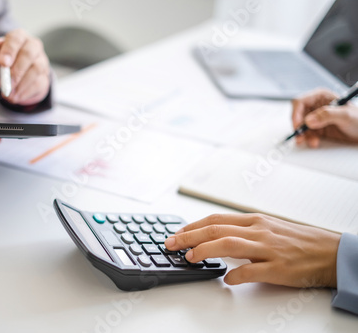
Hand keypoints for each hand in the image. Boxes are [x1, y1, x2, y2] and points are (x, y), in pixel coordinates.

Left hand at [0, 29, 50, 105]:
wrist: (8, 78)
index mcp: (18, 37)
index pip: (16, 39)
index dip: (10, 51)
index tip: (3, 63)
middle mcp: (33, 46)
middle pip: (29, 54)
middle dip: (18, 70)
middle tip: (8, 83)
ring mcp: (42, 61)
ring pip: (36, 70)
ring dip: (22, 84)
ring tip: (10, 94)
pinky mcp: (45, 76)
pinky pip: (39, 83)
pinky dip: (26, 92)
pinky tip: (16, 96)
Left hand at [164, 213, 340, 287]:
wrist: (328, 251)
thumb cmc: (295, 240)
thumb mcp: (266, 227)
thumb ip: (241, 230)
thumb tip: (213, 235)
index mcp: (253, 220)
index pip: (215, 219)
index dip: (192, 226)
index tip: (176, 233)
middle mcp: (257, 231)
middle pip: (216, 229)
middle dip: (189, 237)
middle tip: (171, 244)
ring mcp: (268, 248)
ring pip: (230, 245)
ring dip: (205, 250)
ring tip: (190, 258)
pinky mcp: (278, 267)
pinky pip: (252, 271)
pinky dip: (236, 275)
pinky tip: (227, 280)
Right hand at [291, 88, 357, 147]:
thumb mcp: (345, 115)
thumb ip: (327, 115)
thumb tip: (309, 120)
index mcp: (321, 96)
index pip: (301, 102)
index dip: (296, 113)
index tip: (297, 124)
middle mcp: (316, 106)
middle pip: (298, 115)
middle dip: (298, 126)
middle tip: (300, 136)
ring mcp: (316, 118)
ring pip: (300, 126)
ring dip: (303, 135)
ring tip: (310, 141)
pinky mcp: (317, 128)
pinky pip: (306, 133)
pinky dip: (308, 139)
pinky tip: (314, 142)